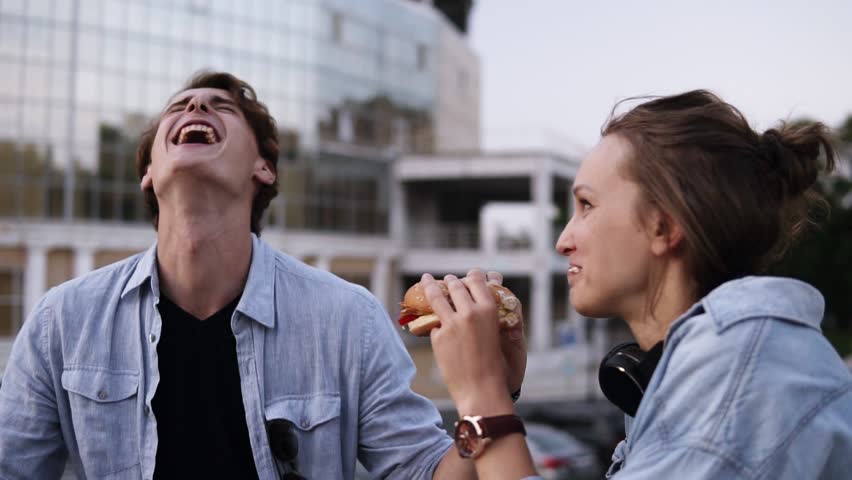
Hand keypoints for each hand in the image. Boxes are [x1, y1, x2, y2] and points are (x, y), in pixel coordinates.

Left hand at [423, 270, 523, 415]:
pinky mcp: (438, 336)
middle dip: (450, 281)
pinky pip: (433, 321)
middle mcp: (469, 312)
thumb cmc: (494, 364)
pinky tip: (424, 314)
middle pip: (455, 285)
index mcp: (488, 309)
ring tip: (427, 280)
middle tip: (447, 279)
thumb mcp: (496, 332)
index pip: (476, 280)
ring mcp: (451, 323)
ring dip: (431, 286)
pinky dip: (433, 319)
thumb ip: (484, 315)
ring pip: (436, 296)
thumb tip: (472, 303)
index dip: (471, 275)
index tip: (469, 275)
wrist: (481, 389)